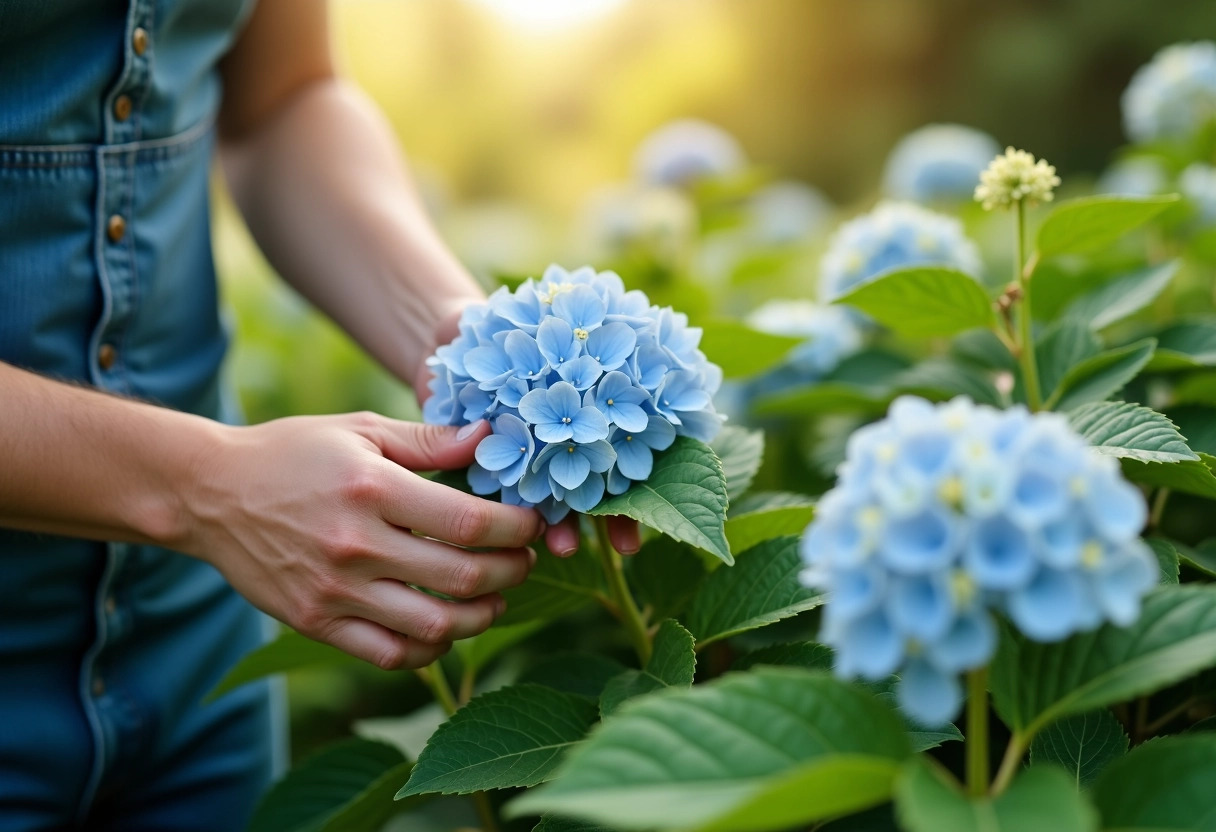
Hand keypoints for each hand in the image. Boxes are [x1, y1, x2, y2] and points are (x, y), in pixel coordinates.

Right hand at [183, 413, 543, 668]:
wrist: (212, 494)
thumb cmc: (294, 452)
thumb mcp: (360, 429)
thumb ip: (429, 439)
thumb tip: (491, 437)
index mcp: (372, 488)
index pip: (469, 522)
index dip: (517, 529)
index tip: (533, 525)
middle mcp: (356, 544)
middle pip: (462, 576)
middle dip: (512, 571)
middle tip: (525, 561)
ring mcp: (335, 591)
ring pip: (434, 625)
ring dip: (481, 616)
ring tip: (496, 598)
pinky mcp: (316, 622)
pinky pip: (390, 655)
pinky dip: (431, 649)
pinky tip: (446, 628)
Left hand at [416, 305, 642, 559]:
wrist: (452, 342)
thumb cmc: (509, 323)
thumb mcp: (544, 312)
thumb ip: (580, 320)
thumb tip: (643, 315)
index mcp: (598, 405)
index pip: (634, 442)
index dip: (652, 467)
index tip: (665, 492)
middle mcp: (574, 439)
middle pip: (605, 483)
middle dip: (617, 516)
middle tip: (625, 547)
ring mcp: (538, 459)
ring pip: (561, 500)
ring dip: (569, 529)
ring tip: (565, 549)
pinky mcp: (500, 471)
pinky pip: (514, 500)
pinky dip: (519, 520)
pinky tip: (524, 540)